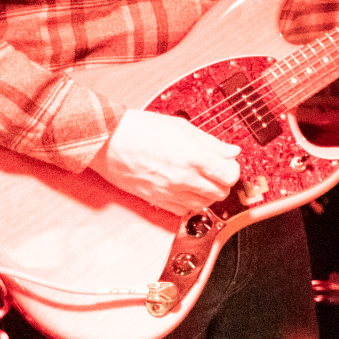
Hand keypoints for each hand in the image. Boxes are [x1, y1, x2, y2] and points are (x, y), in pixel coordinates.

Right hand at [90, 108, 241, 216]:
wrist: (106, 141)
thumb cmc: (139, 129)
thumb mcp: (181, 127)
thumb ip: (210, 142)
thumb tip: (231, 151)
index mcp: (193, 156)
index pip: (230, 175)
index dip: (232, 170)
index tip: (227, 164)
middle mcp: (183, 177)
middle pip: (220, 192)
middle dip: (222, 182)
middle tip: (215, 171)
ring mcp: (169, 192)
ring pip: (203, 204)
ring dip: (206, 194)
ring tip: (199, 180)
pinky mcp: (155, 200)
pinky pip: (182, 211)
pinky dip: (188, 203)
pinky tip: (184, 190)